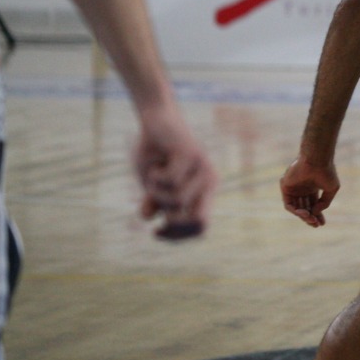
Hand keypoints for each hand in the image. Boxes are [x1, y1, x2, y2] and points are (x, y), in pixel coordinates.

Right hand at [132, 104, 215, 240]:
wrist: (155, 124)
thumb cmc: (156, 157)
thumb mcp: (153, 187)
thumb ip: (155, 204)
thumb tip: (149, 218)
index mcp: (205, 193)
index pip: (201, 228)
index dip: (178, 236)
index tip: (156, 233)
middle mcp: (210, 182)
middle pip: (197, 221)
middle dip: (170, 222)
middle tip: (151, 205)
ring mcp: (203, 168)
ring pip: (176, 200)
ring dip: (155, 193)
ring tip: (152, 177)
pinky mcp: (191, 155)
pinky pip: (169, 181)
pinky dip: (154, 177)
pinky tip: (155, 164)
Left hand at [280, 153, 339, 227]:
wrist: (317, 160)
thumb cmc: (326, 172)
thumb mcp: (331, 190)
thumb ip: (324, 203)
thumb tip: (315, 213)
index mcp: (312, 187)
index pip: (313, 204)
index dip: (317, 215)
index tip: (322, 224)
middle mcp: (301, 188)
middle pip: (304, 208)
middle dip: (310, 217)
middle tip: (316, 225)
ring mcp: (293, 188)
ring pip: (296, 208)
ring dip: (304, 216)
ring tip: (311, 220)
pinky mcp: (285, 188)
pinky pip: (289, 204)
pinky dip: (296, 211)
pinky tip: (305, 214)